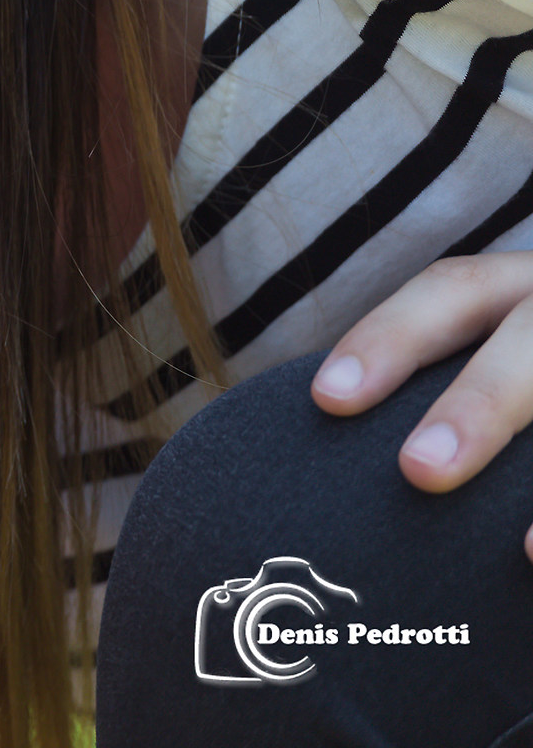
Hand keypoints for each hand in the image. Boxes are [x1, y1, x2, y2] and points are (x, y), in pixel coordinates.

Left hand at [310, 252, 532, 558]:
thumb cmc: (530, 370)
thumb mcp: (510, 346)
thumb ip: (450, 376)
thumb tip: (331, 430)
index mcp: (531, 288)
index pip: (453, 291)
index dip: (389, 338)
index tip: (327, 402)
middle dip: (482, 401)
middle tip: (419, 472)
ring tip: (526, 552)